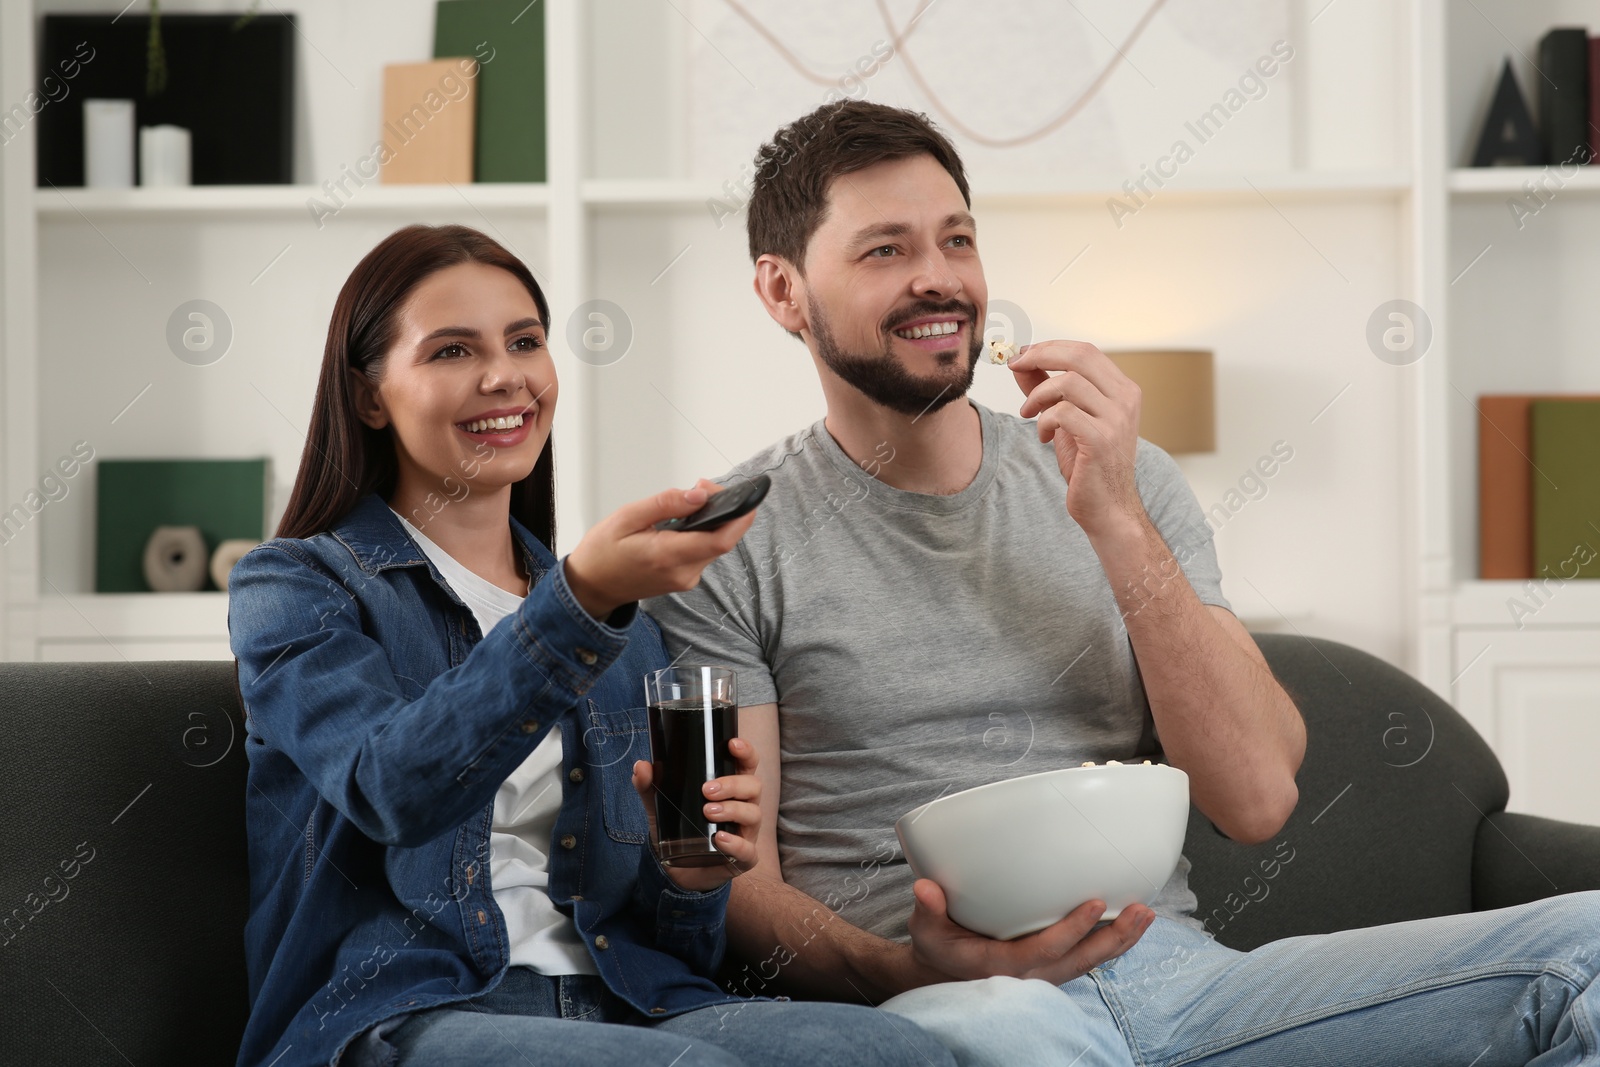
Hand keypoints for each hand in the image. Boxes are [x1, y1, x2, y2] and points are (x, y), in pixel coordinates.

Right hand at [565, 480, 757, 619]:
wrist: (591, 586)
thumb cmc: (602, 553)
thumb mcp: (627, 518)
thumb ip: (665, 504)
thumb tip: (698, 494)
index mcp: (667, 556)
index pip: (720, 540)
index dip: (740, 517)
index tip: (747, 496)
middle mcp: (683, 572)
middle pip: (722, 540)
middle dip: (723, 510)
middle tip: (702, 487)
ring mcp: (686, 578)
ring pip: (715, 544)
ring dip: (712, 520)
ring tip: (691, 500)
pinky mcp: (685, 578)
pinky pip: (704, 551)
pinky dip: (701, 532)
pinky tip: (685, 520)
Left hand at [632, 736, 761, 891]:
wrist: (680, 869)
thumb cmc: (680, 828)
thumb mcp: (662, 805)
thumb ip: (650, 786)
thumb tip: (641, 767)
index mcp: (732, 787)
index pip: (747, 764)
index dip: (746, 752)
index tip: (732, 745)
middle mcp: (745, 806)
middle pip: (753, 786)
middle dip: (732, 784)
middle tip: (707, 789)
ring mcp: (747, 832)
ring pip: (753, 814)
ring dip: (732, 810)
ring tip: (707, 811)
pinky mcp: (743, 858)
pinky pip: (748, 850)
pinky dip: (736, 843)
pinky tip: (720, 839)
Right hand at [906, 877, 1154, 983]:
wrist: (941, 975)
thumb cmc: (937, 948)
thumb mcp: (925, 929)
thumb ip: (927, 909)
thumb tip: (925, 887)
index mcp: (1001, 966)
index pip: (1045, 949)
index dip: (1072, 928)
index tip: (1095, 903)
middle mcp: (1029, 976)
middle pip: (1081, 961)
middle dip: (1114, 937)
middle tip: (1142, 910)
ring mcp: (1043, 975)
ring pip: (1089, 962)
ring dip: (1121, 941)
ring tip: (1146, 914)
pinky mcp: (1050, 969)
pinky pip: (1086, 960)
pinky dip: (1110, 945)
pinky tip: (1129, 925)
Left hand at [1009, 340, 1145, 535]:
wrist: (1108, 508)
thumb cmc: (1088, 465)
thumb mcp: (1066, 420)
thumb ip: (1046, 389)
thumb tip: (1020, 363)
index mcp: (1122, 390)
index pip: (1085, 350)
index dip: (1050, 347)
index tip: (1022, 355)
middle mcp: (1125, 399)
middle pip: (1079, 356)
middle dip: (1040, 356)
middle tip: (1015, 366)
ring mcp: (1116, 419)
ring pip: (1068, 382)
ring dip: (1038, 396)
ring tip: (1029, 414)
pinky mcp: (1101, 440)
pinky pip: (1063, 413)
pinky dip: (1044, 421)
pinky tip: (1044, 437)